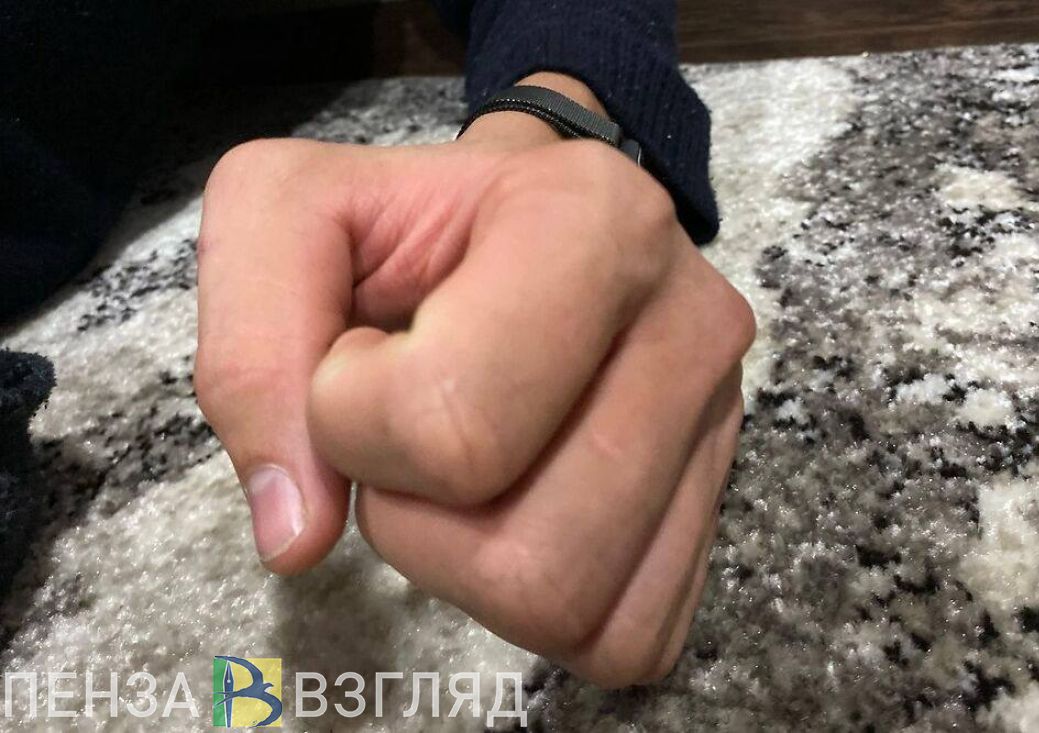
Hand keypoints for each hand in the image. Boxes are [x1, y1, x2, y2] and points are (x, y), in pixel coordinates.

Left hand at [195, 76, 754, 687]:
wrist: (524, 215)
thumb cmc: (408, 222)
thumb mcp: (282, 214)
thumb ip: (251, 357)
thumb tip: (299, 536)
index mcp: (593, 224)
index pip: (450, 426)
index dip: (352, 422)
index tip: (361, 354)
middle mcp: (687, 326)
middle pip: (526, 557)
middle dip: (413, 515)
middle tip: (409, 422)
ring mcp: (718, 427)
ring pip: (572, 610)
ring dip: (467, 564)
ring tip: (461, 462)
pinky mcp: (717, 505)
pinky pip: (625, 636)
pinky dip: (538, 606)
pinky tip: (513, 509)